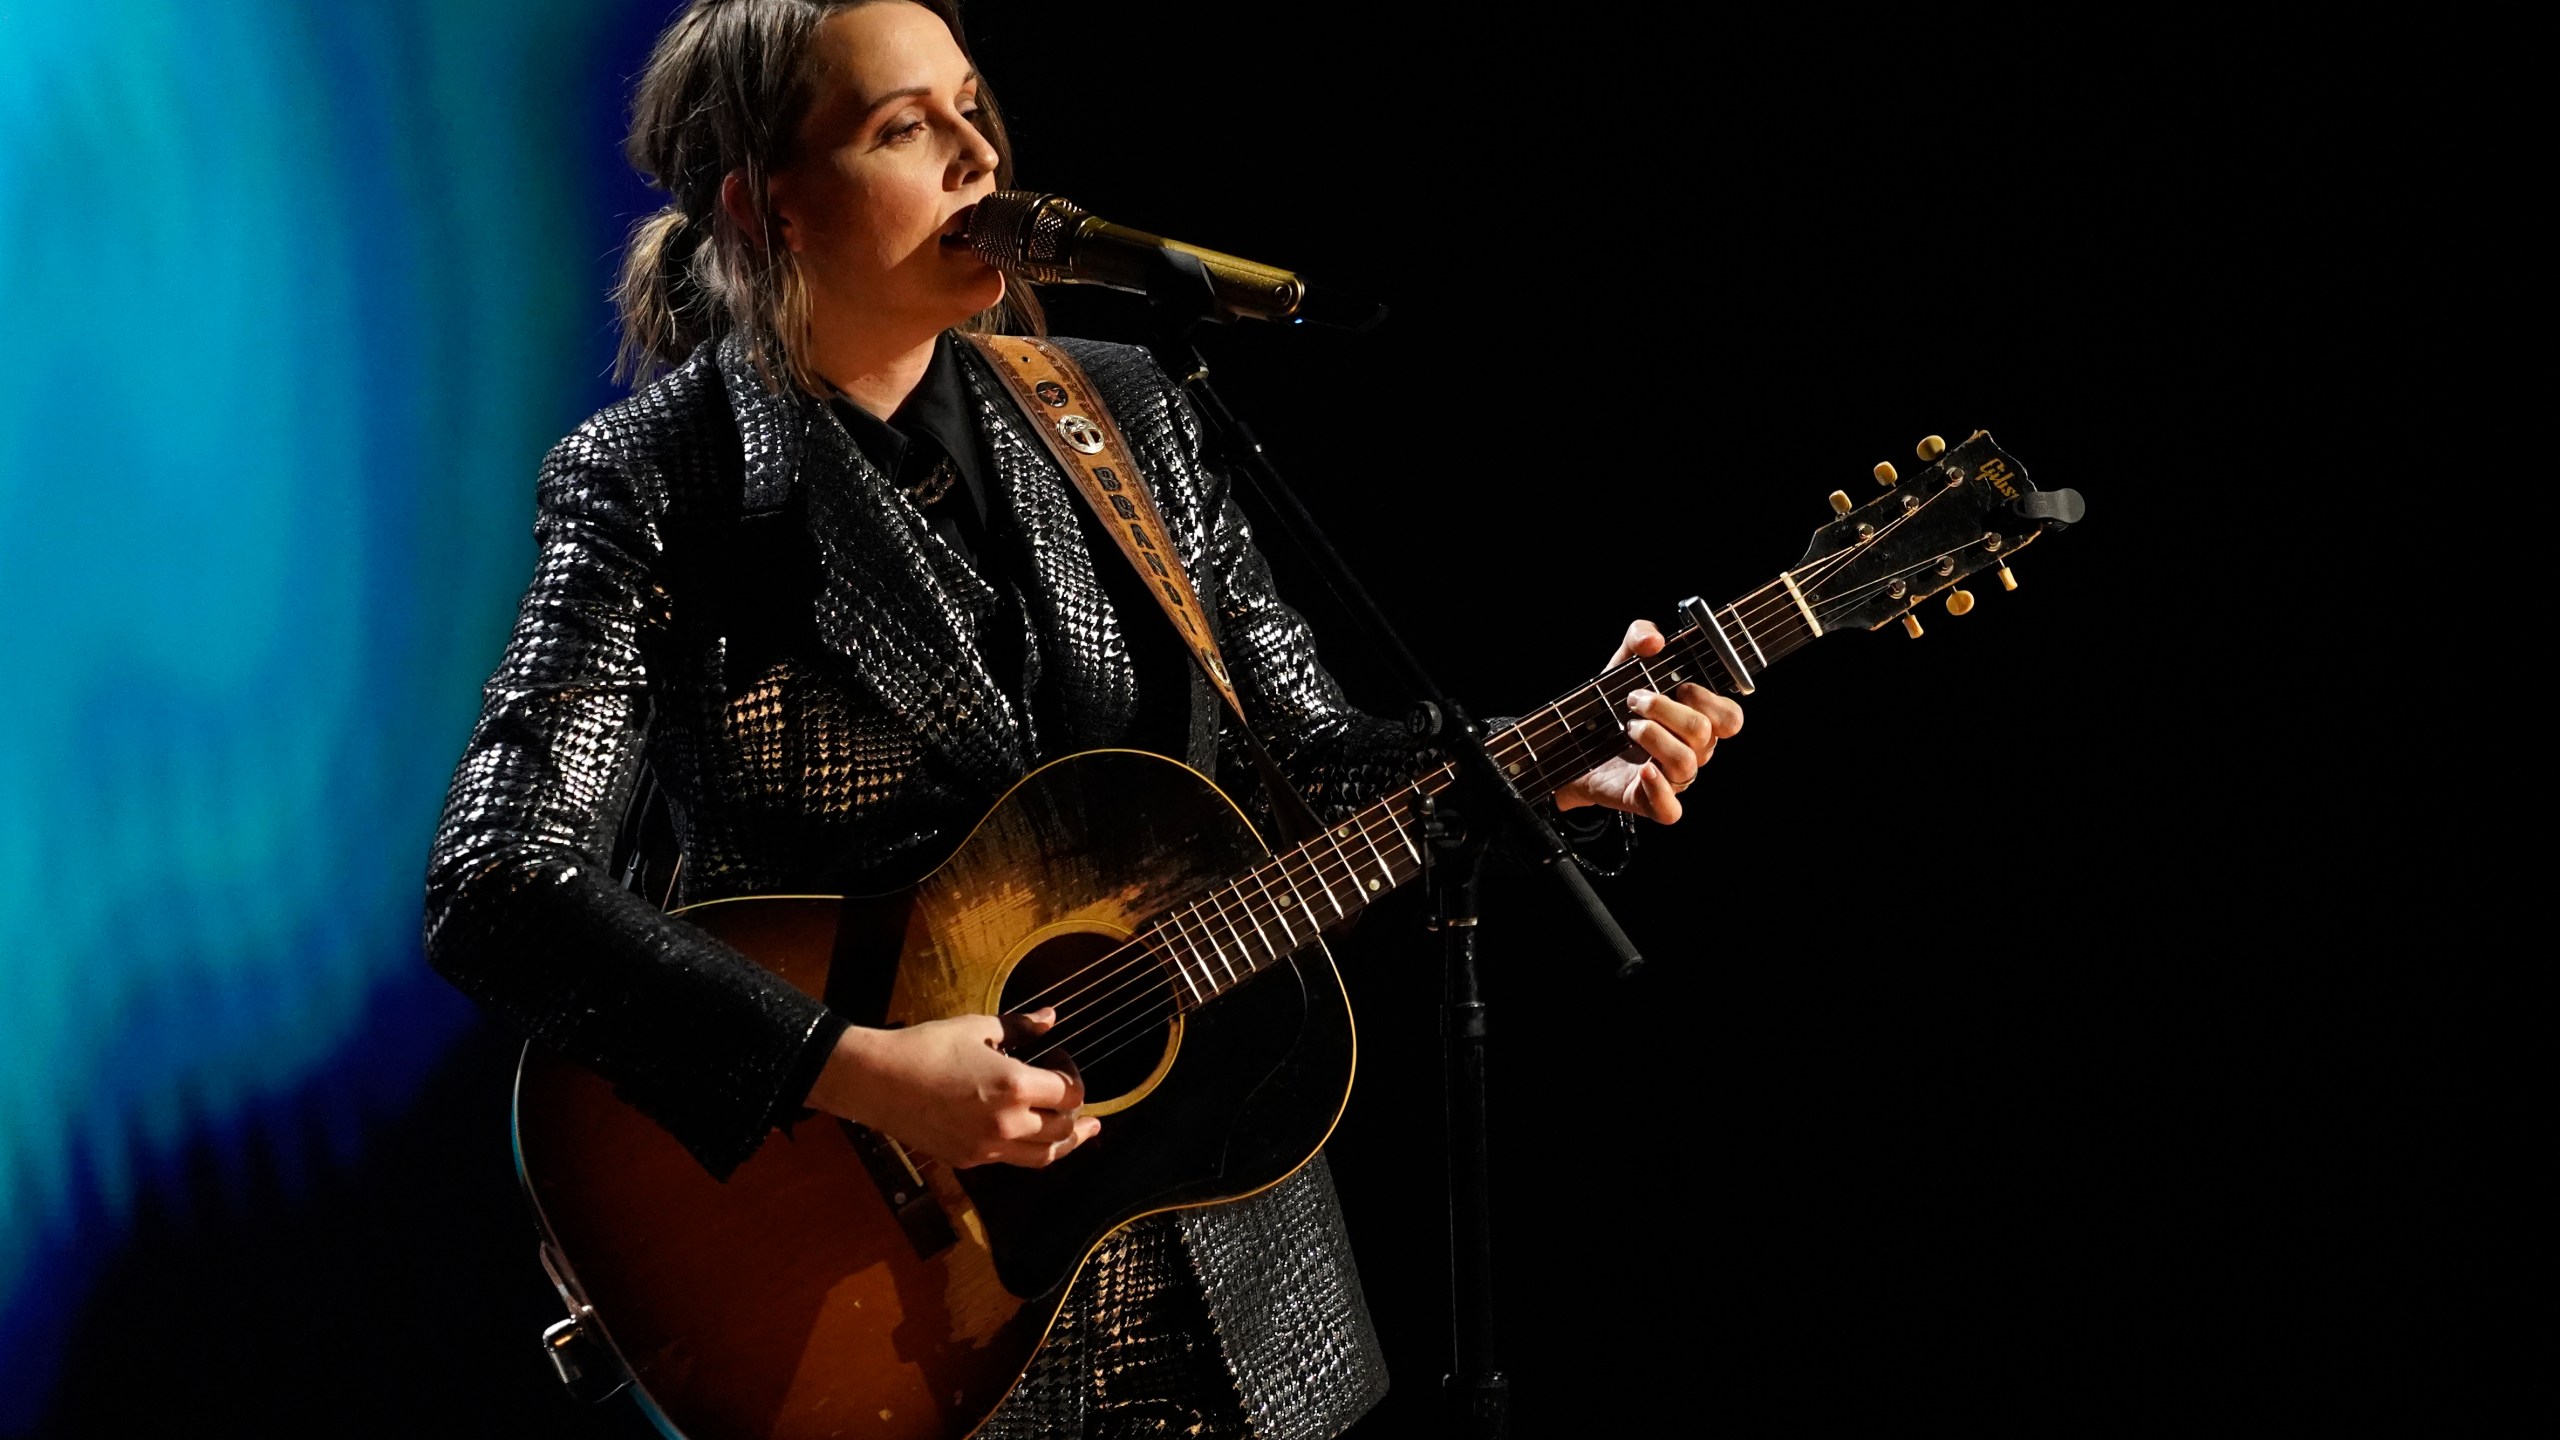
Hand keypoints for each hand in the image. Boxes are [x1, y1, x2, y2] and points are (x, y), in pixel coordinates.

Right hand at [804, 1008, 1098, 1167]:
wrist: (876, 1081)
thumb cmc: (925, 1048)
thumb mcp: (978, 1028)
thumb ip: (1021, 1027)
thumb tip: (1051, 1018)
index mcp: (1014, 1086)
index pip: (1070, 1093)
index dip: (1074, 1078)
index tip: (1061, 1062)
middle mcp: (1007, 1123)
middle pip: (1064, 1129)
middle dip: (1077, 1113)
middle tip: (1077, 1101)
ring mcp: (988, 1147)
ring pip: (1044, 1156)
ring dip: (1065, 1143)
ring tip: (1079, 1133)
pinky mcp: (968, 1160)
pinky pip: (1012, 1160)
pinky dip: (1029, 1149)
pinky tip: (1031, 1136)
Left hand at [1552, 619, 1744, 823]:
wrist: (1568, 745)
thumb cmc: (1608, 706)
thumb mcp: (1621, 664)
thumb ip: (1639, 637)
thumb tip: (1654, 640)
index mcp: (1696, 720)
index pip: (1730, 718)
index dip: (1708, 700)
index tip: (1678, 686)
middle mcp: (1691, 751)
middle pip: (1704, 734)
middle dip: (1667, 710)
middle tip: (1634, 700)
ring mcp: (1672, 778)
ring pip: (1687, 764)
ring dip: (1654, 737)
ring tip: (1627, 727)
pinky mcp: (1648, 802)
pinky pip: (1670, 810)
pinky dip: (1658, 788)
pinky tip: (1642, 769)